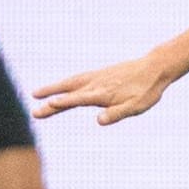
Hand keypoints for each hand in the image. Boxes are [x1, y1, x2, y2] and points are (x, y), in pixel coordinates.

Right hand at [32, 57, 173, 125]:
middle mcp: (96, 84)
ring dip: (52, 89)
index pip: (79, 99)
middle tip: (34, 111)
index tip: (48, 104)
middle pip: (69, 92)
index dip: (64, 102)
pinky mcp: (100, 74)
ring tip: (35, 94)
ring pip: (70, 83)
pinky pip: (78, 78)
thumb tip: (99, 121)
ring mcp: (96, 77)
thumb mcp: (136, 106)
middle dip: (51, 101)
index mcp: (103, 94)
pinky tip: (60, 87)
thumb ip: (117, 113)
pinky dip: (65, 83)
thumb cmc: (146, 90)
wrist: (155, 68)